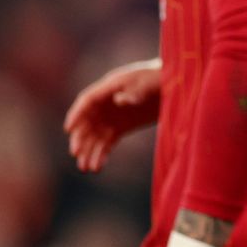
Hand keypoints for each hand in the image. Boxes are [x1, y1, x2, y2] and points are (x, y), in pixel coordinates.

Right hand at [63, 58, 161, 172]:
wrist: (178, 85)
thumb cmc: (162, 78)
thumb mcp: (151, 82)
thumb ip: (135, 91)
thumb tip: (118, 100)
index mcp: (112, 86)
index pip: (87, 100)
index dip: (76, 114)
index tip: (68, 129)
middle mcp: (108, 102)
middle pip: (87, 121)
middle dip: (80, 137)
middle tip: (75, 153)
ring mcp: (114, 116)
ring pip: (95, 135)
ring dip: (88, 151)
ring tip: (85, 167)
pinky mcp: (122, 127)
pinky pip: (107, 142)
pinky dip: (101, 154)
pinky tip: (96, 167)